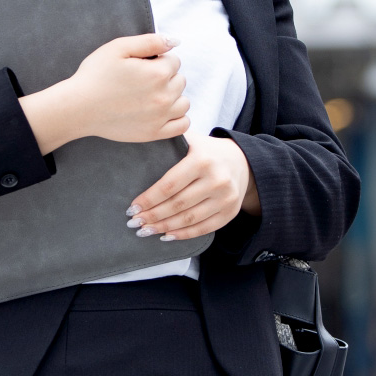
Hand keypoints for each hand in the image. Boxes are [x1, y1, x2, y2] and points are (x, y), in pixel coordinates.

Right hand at [19, 34, 189, 155]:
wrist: (78, 107)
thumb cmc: (95, 75)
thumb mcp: (118, 48)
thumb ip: (150, 41)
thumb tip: (176, 41)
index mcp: (157, 73)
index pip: (174, 60)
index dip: (157, 60)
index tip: (140, 66)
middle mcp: (164, 96)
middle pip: (180, 80)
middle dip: (165, 77)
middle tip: (141, 80)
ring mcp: (161, 117)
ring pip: (184, 102)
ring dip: (172, 96)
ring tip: (150, 95)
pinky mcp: (155, 133)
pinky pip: (183, 124)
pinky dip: (177, 117)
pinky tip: (161, 111)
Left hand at [127, 134, 259, 241]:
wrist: (243, 161)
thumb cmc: (205, 151)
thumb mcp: (189, 140)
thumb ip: (168, 142)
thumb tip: (136, 146)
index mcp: (201, 160)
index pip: (169, 185)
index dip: (149, 199)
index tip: (132, 208)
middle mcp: (216, 180)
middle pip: (178, 204)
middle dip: (153, 215)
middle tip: (134, 222)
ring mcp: (226, 198)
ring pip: (189, 219)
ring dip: (164, 227)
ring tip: (145, 230)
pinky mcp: (231, 212)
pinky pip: (204, 228)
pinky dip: (184, 234)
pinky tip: (166, 235)